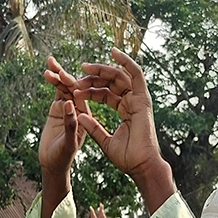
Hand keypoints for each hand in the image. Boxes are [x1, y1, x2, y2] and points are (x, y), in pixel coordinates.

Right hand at [37, 56, 87, 179]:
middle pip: (75, 87)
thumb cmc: (64, 157)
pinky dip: (53, 82)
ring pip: (65, 87)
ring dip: (58, 75)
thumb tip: (68, 103)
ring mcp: (69, 107)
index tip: (68, 76)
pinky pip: (57, 92)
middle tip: (55, 64)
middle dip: (66, 75)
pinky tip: (47, 73)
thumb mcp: (69, 143)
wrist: (53, 165)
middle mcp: (80, 108)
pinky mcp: (58, 109)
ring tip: (49, 62)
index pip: (85, 96)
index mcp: (87, 116)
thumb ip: (69, 124)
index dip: (77, 84)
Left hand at [70, 49, 166, 180]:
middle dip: (94, 76)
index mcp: (125, 111)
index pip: (106, 94)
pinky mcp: (142, 98)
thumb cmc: (127, 158)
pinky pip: (136, 74)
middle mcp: (132, 102)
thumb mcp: (104, 140)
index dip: (90, 90)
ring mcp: (138, 100)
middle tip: (78, 72)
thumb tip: (80, 116)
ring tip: (85, 67)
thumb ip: (93, 127)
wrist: (141, 166)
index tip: (74, 89)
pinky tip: (113, 52)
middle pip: (112, 82)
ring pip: (120, 76)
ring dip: (102, 69)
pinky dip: (126, 61)